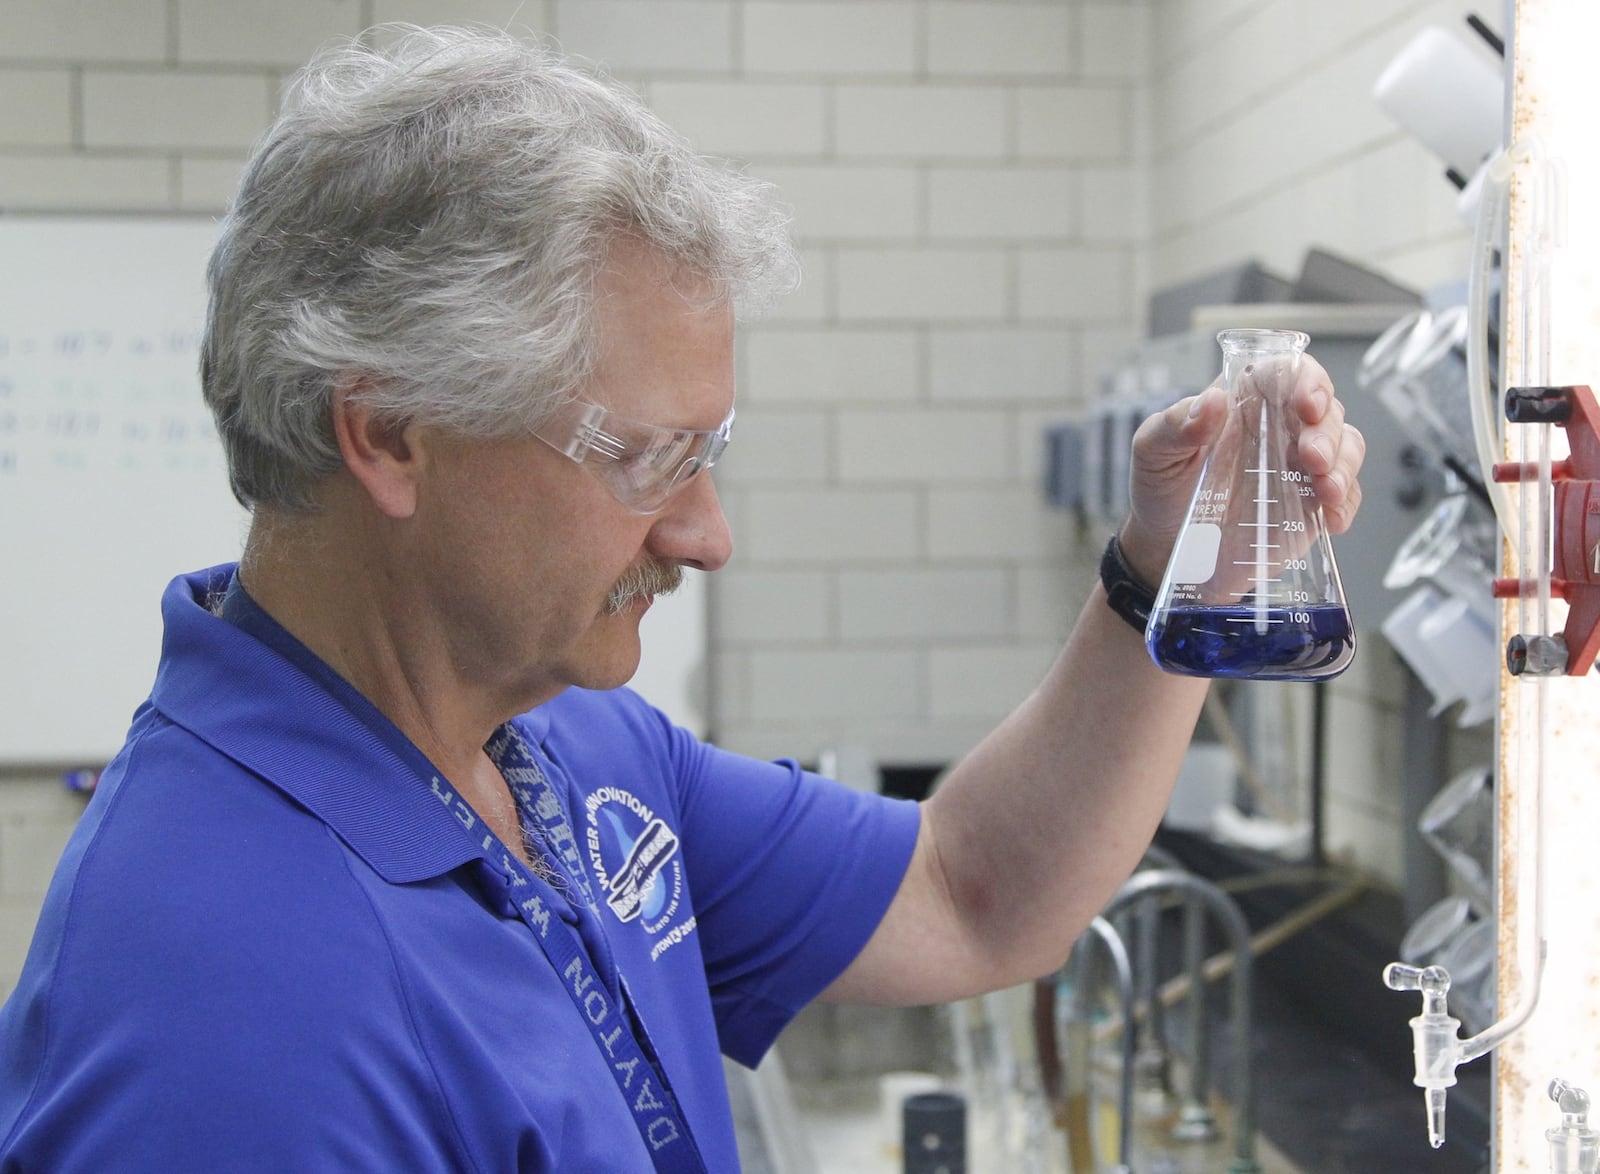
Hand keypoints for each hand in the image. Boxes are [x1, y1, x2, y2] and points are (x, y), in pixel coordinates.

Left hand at [1119, 352, 1365, 583]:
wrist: (1165, 548)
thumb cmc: (1160, 489)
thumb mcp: (1152, 453)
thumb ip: (1175, 426)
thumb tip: (1212, 401)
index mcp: (1243, 403)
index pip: (1287, 373)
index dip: (1307, 380)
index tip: (1307, 404)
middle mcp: (1278, 428)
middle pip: (1327, 410)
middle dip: (1328, 432)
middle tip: (1312, 458)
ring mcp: (1298, 466)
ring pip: (1345, 447)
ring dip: (1344, 466)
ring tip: (1326, 489)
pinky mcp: (1309, 503)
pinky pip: (1344, 494)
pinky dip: (1346, 503)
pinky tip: (1332, 517)